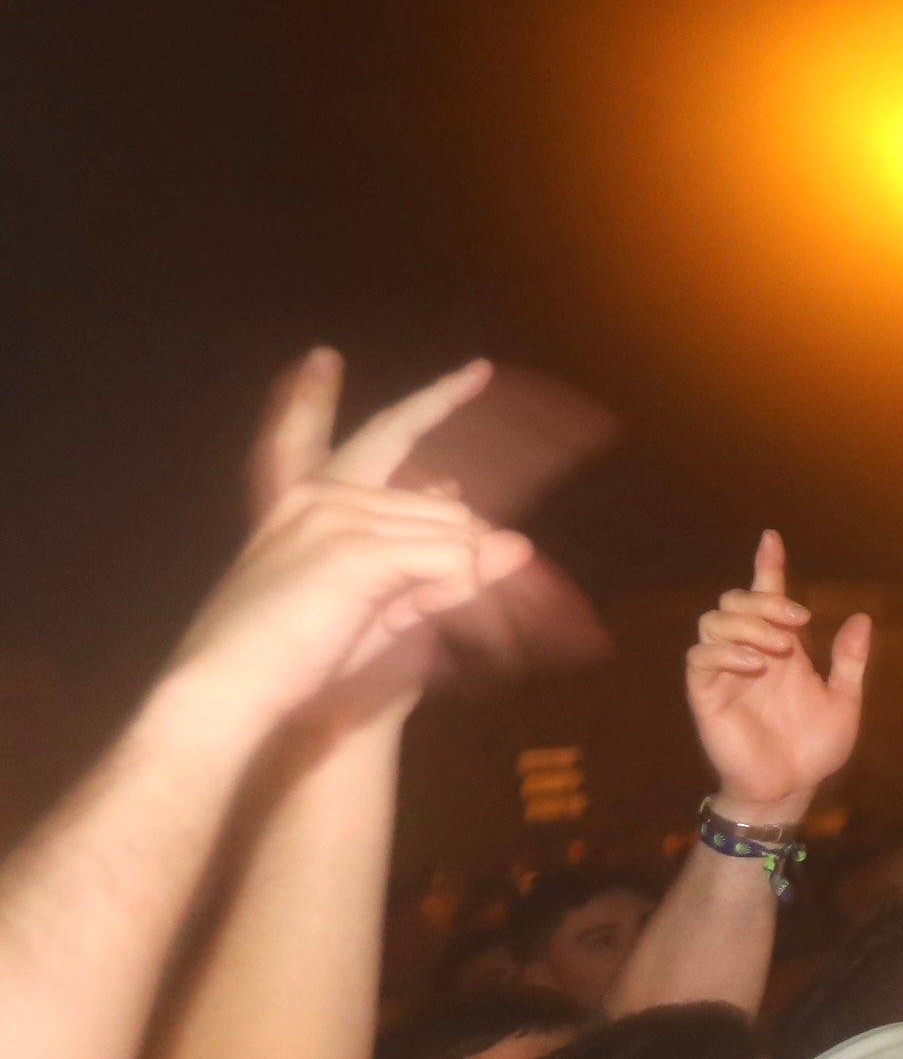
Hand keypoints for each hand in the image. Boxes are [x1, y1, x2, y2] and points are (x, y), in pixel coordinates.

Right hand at [164, 361, 535, 733]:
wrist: (229, 688)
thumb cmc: (295, 656)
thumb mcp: (377, 604)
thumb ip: (441, 567)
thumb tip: (518, 542)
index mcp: (314, 495)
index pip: (383, 433)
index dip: (434, 400)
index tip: (477, 370)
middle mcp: (326, 492)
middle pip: (448, 506)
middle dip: (465, 554)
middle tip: (437, 576)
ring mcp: (339, 513)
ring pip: (457, 536)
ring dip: (448, 588)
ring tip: (390, 619)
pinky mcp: (356, 547)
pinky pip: (452, 563)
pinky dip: (445, 598)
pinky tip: (398, 617)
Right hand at [684, 534, 871, 830]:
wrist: (792, 787)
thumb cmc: (814, 748)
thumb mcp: (845, 701)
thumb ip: (850, 662)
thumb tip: (861, 618)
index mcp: (782, 650)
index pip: (768, 598)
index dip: (768, 567)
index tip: (772, 538)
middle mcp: (750, 653)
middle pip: (735, 601)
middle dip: (764, 600)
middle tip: (797, 621)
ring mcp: (725, 672)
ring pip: (713, 621)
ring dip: (748, 624)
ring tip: (780, 648)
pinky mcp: (705, 694)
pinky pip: (700, 658)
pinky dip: (726, 652)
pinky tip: (755, 664)